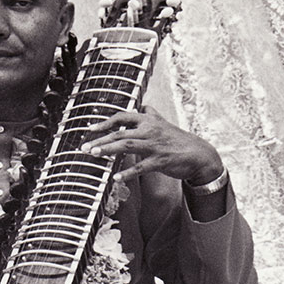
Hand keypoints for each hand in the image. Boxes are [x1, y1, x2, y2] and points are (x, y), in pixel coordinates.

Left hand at [80, 106, 223, 184]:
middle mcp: (150, 130)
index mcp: (149, 120)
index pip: (122, 116)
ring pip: (127, 146)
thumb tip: (143, 105)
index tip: (90, 129)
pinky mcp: (161, 160)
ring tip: (93, 154)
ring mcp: (155, 145)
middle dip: (100, 139)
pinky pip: (141, 167)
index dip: (105, 122)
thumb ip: (151, 115)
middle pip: (120, 132)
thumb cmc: (178, 140)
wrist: (199, 154)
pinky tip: (116, 178)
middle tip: (84, 147)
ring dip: (108, 150)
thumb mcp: (164, 123)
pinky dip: (128, 172)